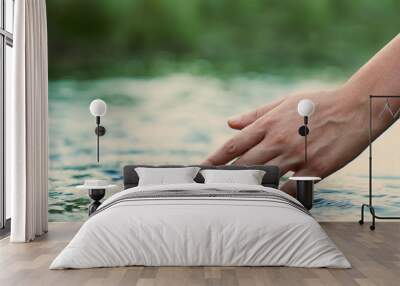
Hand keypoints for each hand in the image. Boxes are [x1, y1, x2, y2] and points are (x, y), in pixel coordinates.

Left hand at [202, 88, 370, 194]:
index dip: (214, 160)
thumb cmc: (317, 104)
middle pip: (243, 164)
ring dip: (248, 187)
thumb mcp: (284, 102)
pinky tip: (270, 202)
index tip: (200, 171)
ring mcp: (295, 155)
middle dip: (224, 177)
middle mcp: (277, 140)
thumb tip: (230, 123)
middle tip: (210, 189)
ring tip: (233, 198)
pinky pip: (290, 188)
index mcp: (268, 124)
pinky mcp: (314, 168)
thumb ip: (255, 114)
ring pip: (263, 176)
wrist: (355, 108)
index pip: (233, 145)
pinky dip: (279, 195)